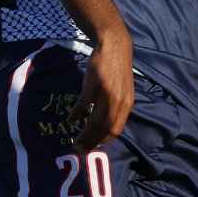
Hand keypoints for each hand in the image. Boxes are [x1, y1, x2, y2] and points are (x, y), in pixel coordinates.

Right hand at [69, 27, 133, 151]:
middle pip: (104, 129)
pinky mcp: (93, 85)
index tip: (95, 146)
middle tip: (81, 150)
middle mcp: (117, 102)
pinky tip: (71, 121)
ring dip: (84, 135)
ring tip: (75, 142)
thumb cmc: (117, 68)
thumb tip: (110, 120)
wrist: (114, 46)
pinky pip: (83, 105)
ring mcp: (105, 94)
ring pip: (94, 121)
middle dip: (92, 142)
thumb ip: (118, 105)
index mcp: (126, 104)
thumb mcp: (124, 89)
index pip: (115, 130)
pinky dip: (76, 115)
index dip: (104, 140)